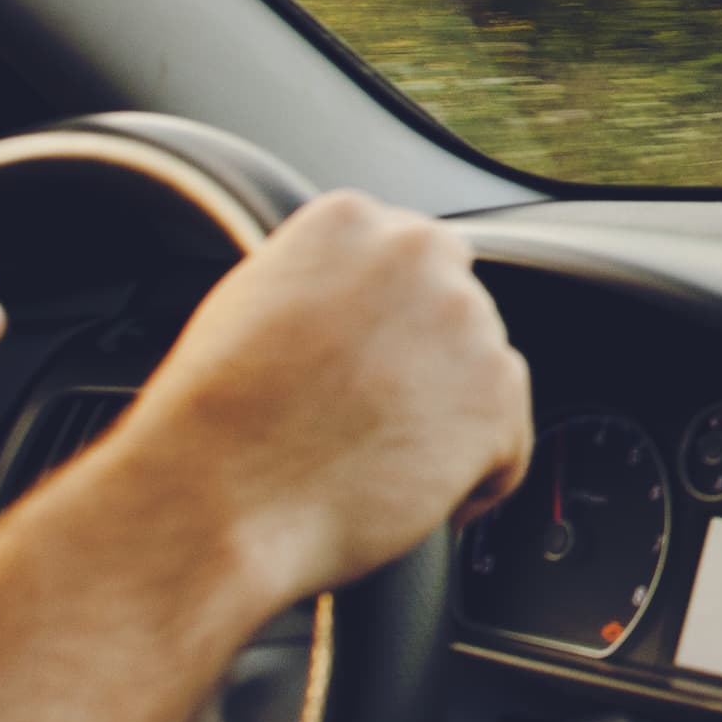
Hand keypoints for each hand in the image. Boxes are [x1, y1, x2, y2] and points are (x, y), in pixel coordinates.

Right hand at [93, 191, 531, 611]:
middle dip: (426, 363)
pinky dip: (474, 478)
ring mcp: (467, 323)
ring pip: (481, 374)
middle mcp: (420, 255)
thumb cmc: (214, 421)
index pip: (410, 259)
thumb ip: (323, 280)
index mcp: (353, 221)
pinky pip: (507, 445)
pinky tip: (411, 495)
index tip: (370, 359)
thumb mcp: (250, 306)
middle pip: (453, 310)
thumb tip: (358, 298)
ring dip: (447, 418)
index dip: (392, 321)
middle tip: (373, 417)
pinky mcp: (497, 398)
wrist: (218, 500)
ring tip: (377, 461)